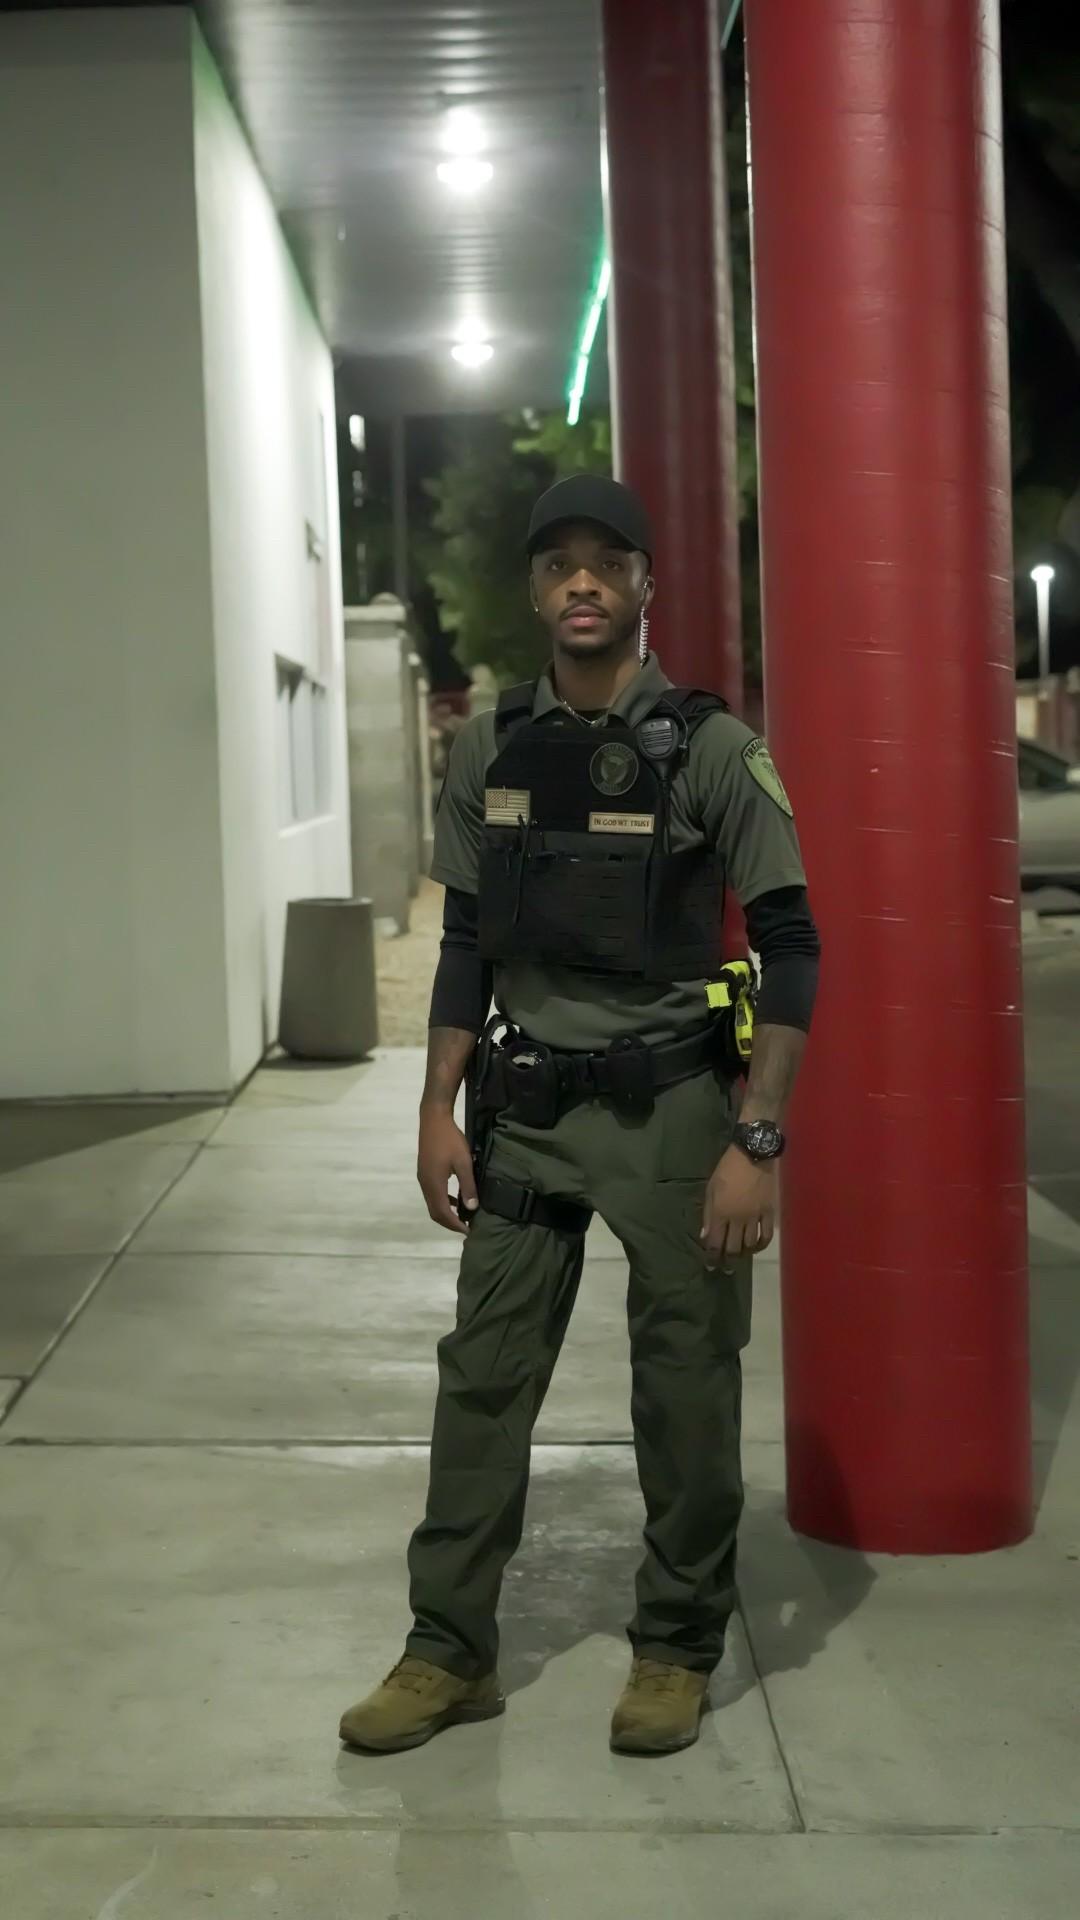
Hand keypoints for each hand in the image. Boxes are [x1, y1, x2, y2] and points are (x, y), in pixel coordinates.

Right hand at [417, 1106, 477, 1233]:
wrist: (433, 1119)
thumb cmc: (450, 1140)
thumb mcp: (464, 1162)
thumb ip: (468, 1185)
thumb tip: (472, 1207)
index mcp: (434, 1184)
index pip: (442, 1213)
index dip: (455, 1224)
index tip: (468, 1231)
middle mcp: (425, 1184)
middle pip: (435, 1212)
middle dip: (449, 1222)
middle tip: (466, 1227)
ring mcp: (423, 1178)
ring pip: (433, 1203)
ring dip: (446, 1212)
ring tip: (463, 1215)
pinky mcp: (425, 1172)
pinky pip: (433, 1194)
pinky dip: (443, 1201)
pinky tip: (456, 1197)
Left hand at [700, 1146, 776, 1265]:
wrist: (752, 1155)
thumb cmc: (727, 1170)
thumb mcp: (711, 1189)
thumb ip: (708, 1214)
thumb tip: (705, 1236)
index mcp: (721, 1213)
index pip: (715, 1243)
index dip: (712, 1257)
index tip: (710, 1266)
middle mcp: (738, 1219)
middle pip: (732, 1248)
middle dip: (727, 1261)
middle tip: (724, 1267)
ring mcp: (755, 1217)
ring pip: (749, 1245)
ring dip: (743, 1255)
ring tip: (738, 1258)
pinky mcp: (769, 1213)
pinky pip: (766, 1235)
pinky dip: (761, 1245)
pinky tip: (755, 1248)